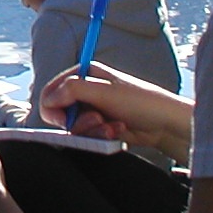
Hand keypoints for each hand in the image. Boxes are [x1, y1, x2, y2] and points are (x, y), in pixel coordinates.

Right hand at [38, 63, 194, 161]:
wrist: (165, 123)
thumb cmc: (139, 101)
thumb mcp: (105, 91)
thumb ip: (72, 90)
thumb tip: (47, 99)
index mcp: (83, 75)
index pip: (51, 91)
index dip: (53, 107)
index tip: (65, 119)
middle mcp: (85, 91)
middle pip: (59, 113)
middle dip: (78, 122)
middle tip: (97, 120)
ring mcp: (92, 110)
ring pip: (74, 128)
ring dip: (93, 130)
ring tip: (112, 126)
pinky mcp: (99, 127)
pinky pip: (88, 137)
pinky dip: (101, 136)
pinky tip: (118, 130)